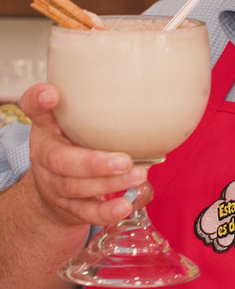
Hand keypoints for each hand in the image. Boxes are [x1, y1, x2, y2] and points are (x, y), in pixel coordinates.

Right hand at [19, 83, 147, 226]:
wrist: (53, 189)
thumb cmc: (72, 144)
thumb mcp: (73, 120)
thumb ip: (91, 102)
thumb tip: (134, 84)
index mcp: (46, 129)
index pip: (33, 109)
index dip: (38, 101)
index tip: (50, 93)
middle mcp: (46, 157)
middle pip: (62, 162)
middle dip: (94, 163)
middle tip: (125, 160)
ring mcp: (56, 186)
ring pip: (78, 189)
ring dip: (110, 184)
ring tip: (139, 176)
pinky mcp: (70, 208)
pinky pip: (87, 213)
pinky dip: (107, 211)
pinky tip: (126, 204)